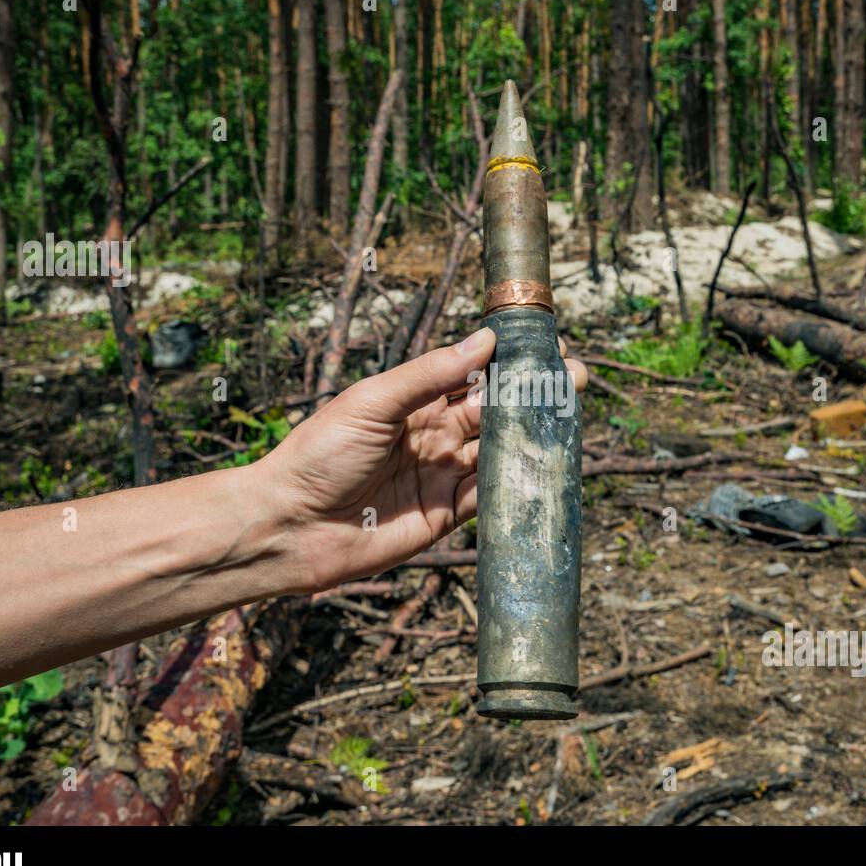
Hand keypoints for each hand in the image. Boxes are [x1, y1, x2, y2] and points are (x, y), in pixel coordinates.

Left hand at [257, 327, 587, 592]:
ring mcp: (442, 476)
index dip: (508, 360)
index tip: (546, 343)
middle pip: (494, 411)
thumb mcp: (373, 402)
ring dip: (533, 436)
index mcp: (414, 402)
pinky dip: (516, 484)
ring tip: (571, 416)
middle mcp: (433, 436)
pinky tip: (544, 465)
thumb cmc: (319, 455)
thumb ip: (430, 375)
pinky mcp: (446, 516)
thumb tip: (485, 339)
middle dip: (534, 395)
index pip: (471, 375)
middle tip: (575, 377)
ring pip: (499, 452)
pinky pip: (489, 498)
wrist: (290, 525)